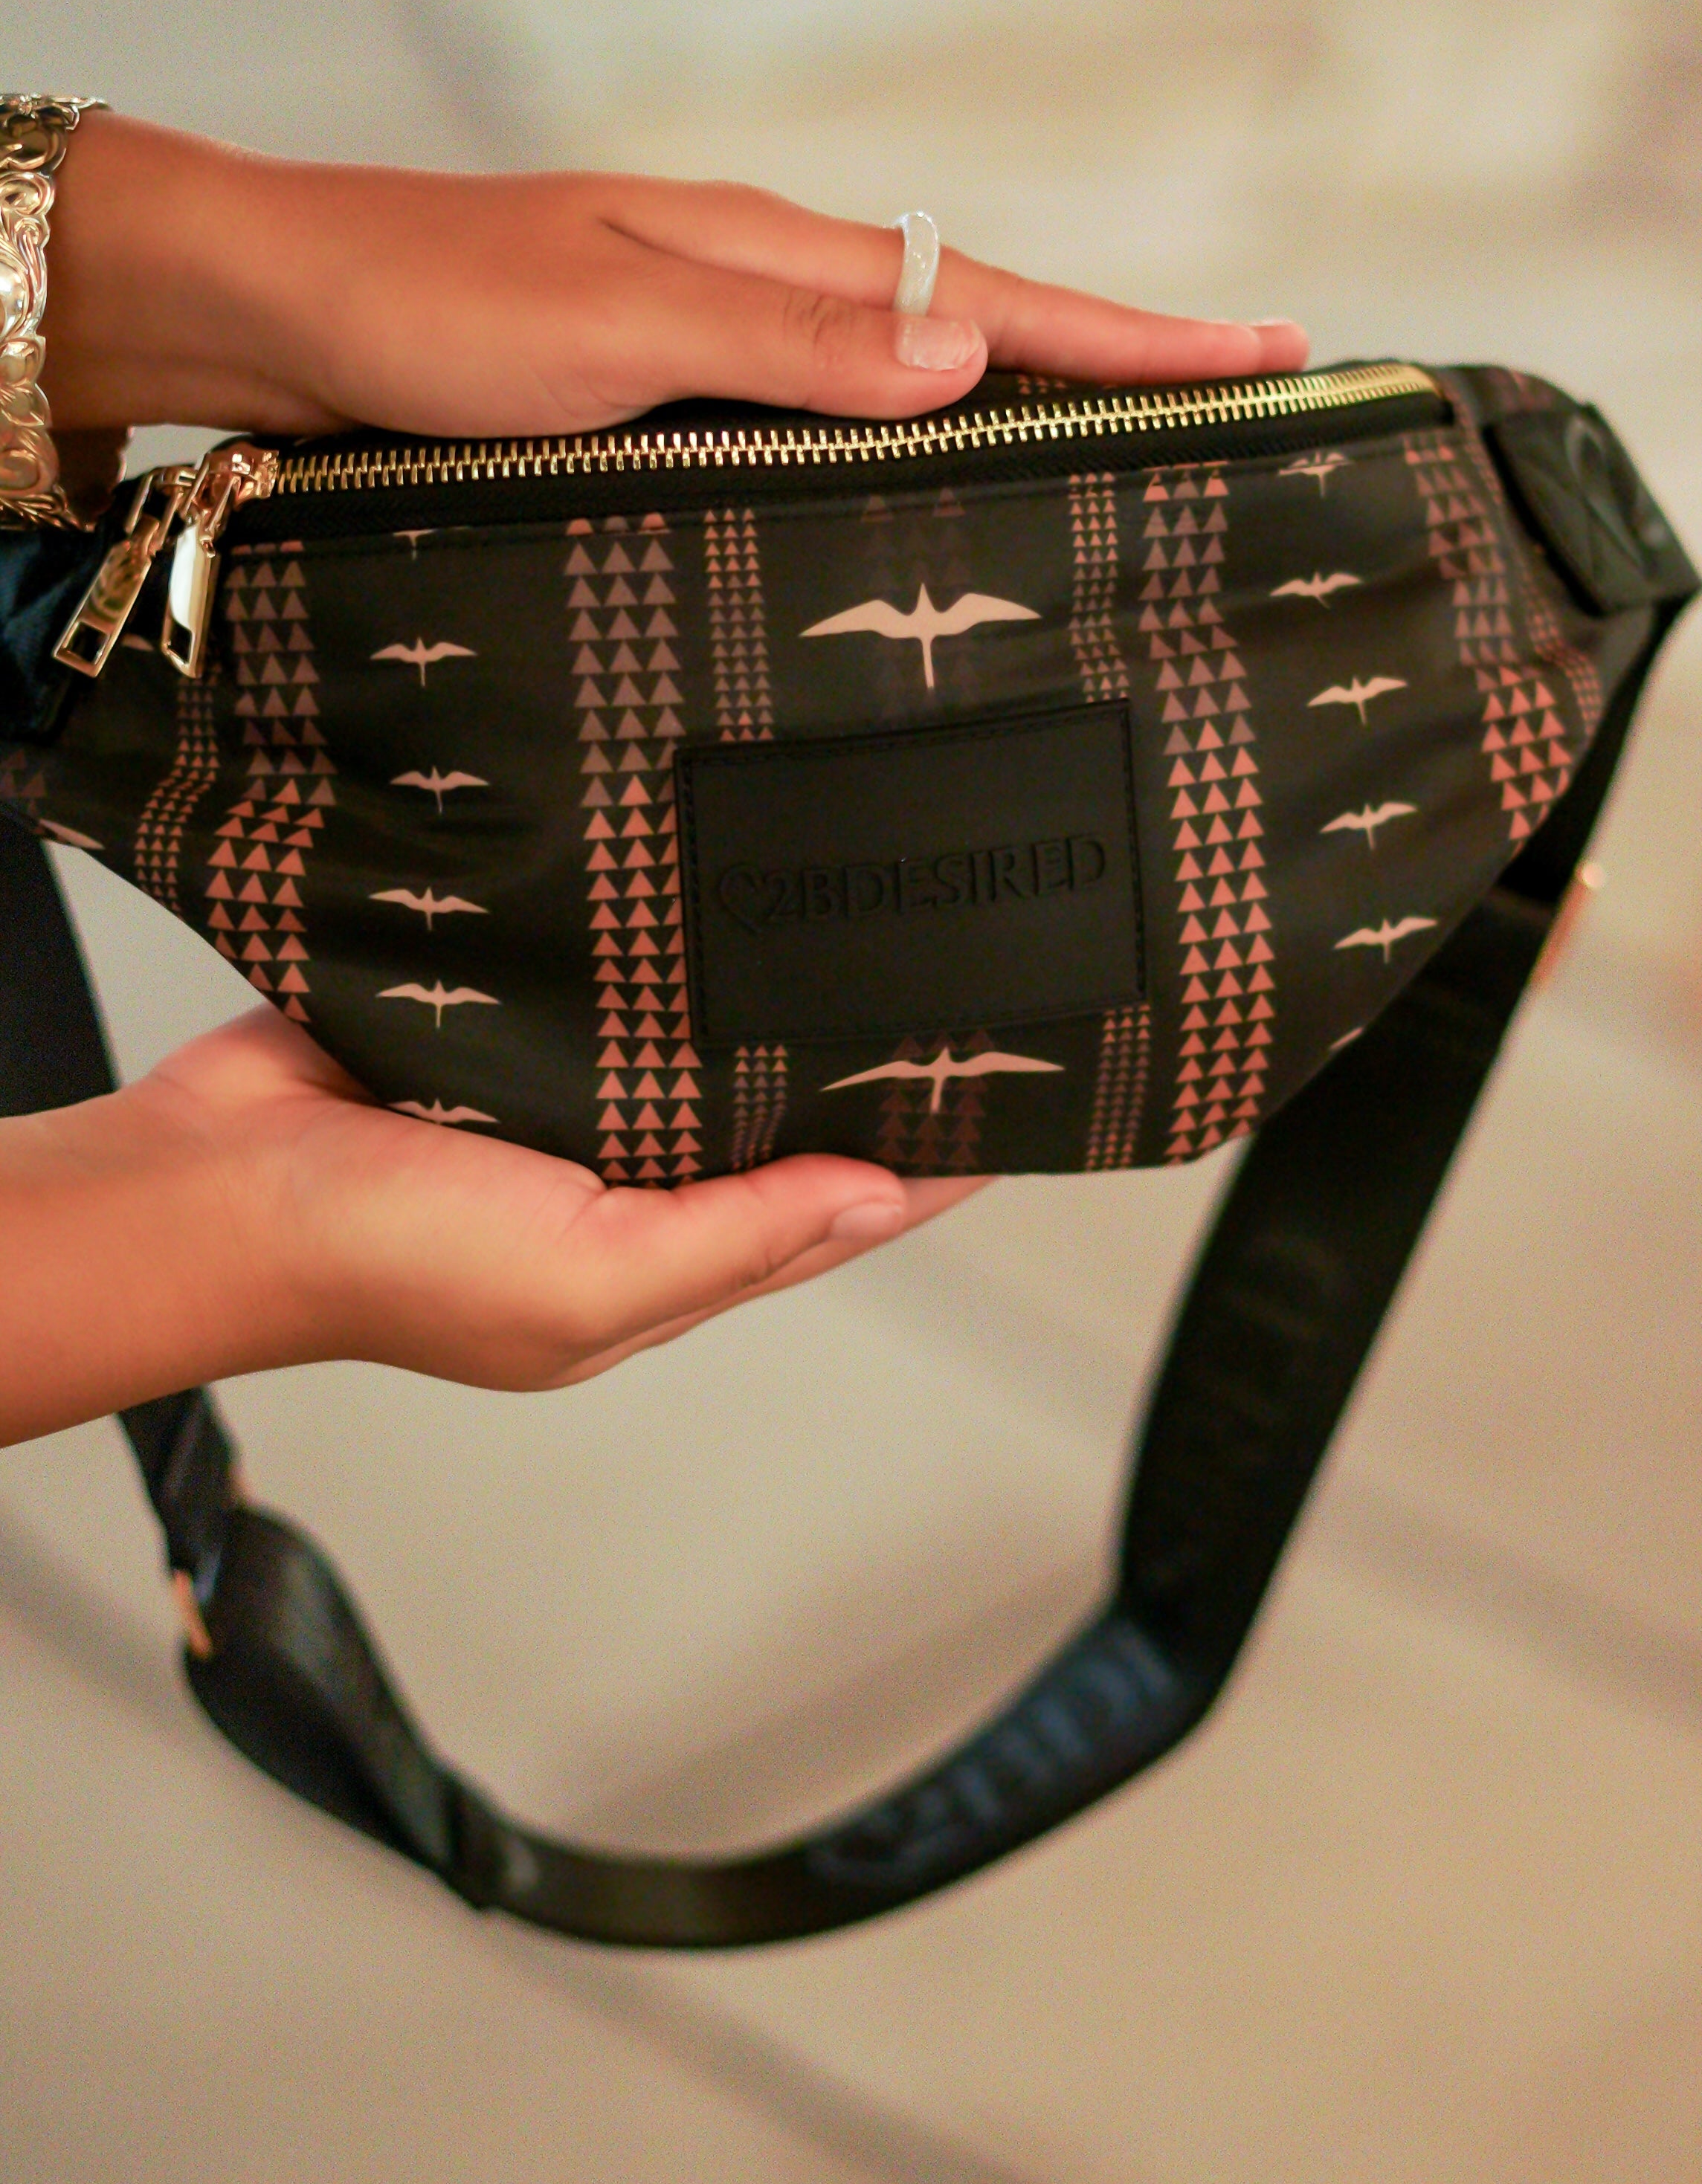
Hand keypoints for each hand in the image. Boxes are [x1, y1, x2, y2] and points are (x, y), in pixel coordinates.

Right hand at [0, 1011, 981, 1443]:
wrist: (208, 1179)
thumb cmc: (381, 1262)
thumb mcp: (586, 1281)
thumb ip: (737, 1235)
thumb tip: (879, 1202)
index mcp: (652, 1266)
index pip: (824, 1211)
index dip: (920, 1164)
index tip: (1011, 1094)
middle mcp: (620, 1186)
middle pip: (770, 1123)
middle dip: (851, 1068)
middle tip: (951, 981)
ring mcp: (562, 1102)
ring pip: (696, 1046)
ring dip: (760, 1000)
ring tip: (861, 924)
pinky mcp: (503, 1026)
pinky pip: (610, 989)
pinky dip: (661, 956)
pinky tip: (713, 902)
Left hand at [41, 111, 1306, 441]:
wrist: (277, 309)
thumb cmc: (425, 312)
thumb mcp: (611, 328)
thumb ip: (786, 345)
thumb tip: (964, 356)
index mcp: (779, 259)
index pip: (1001, 301)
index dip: (1141, 340)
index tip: (1276, 357)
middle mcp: (768, 291)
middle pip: (984, 327)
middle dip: (1120, 368)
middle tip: (1249, 408)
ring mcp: (724, 337)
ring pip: (914, 377)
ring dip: (1027, 409)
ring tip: (1135, 458)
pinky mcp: (672, 395)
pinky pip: (832, 419)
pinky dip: (913, 445)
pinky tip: (933, 487)